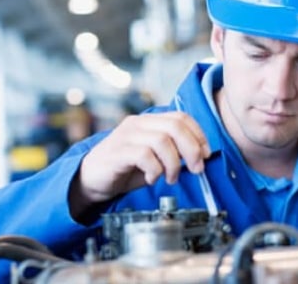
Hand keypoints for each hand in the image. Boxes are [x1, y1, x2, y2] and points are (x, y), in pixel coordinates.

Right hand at [70, 112, 210, 208]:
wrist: (90, 179)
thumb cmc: (124, 169)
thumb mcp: (154, 159)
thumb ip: (173, 153)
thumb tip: (201, 158)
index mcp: (149, 121)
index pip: (181, 117)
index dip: (198, 135)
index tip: (206, 154)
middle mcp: (138, 123)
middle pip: (175, 127)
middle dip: (192, 150)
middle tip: (196, 170)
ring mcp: (126, 136)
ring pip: (162, 141)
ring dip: (173, 164)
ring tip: (170, 178)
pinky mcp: (117, 151)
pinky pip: (145, 155)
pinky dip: (155, 170)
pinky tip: (152, 179)